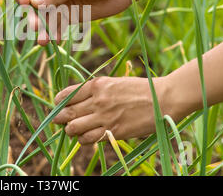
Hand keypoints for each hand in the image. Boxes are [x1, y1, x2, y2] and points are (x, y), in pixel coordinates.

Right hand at [14, 0, 133, 44]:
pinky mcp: (71, 17)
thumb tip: (33, 3)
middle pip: (34, 5)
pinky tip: (56, 39)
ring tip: (43, 40)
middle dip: (32, 17)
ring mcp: (61, 5)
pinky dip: (55, 34)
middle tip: (35, 27)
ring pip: (45, 19)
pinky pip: (58, 27)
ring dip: (43, 29)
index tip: (23, 3)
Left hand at [52, 76, 176, 144]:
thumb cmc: (139, 89)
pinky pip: (88, 139)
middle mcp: (97, 100)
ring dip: (71, 131)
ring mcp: (105, 117)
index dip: (58, 104)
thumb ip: (95, 91)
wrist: (164, 98)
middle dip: (59, 119)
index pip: (65, 96)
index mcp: (96, 85)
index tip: (59, 107)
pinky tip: (88, 137)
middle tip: (61, 121)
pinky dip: (84, 140)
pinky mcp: (114, 131)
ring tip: (76, 130)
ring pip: (73, 129)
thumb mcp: (113, 82)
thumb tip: (75, 101)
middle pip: (65, 114)